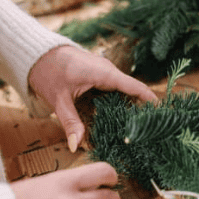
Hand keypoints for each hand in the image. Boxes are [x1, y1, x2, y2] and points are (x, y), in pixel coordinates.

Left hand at [29, 45, 156, 151]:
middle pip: (131, 91)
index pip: (134, 87)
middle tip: (147, 129)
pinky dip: (116, 103)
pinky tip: (116, 119)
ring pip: (122, 92)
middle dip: (139, 109)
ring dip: (127, 107)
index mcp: (105, 73)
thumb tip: (76, 145)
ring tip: (135, 128)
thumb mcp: (59, 99)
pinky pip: (113, 90)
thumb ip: (70, 122)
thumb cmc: (48, 71)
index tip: (162, 113)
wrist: (37, 52)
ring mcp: (104, 73)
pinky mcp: (99, 76)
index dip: (149, 100)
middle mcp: (109, 72)